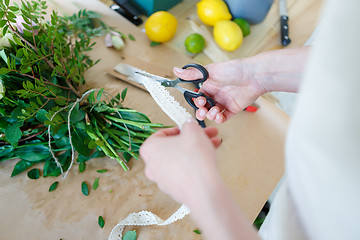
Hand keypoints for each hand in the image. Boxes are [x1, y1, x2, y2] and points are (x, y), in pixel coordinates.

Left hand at [139, 120, 221, 205]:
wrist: (203, 190)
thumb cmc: (194, 159)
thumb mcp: (193, 131)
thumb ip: (189, 125)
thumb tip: (189, 125)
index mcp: (149, 149)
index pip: (161, 134)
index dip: (178, 129)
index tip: (189, 129)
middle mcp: (152, 166)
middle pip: (173, 147)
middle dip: (192, 139)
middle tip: (206, 134)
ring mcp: (162, 180)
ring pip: (180, 159)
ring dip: (196, 151)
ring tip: (213, 145)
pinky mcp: (174, 190)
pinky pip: (184, 173)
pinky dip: (194, 165)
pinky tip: (209, 159)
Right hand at [174, 48, 309, 122]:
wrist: (254, 75)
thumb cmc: (234, 69)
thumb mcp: (211, 71)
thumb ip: (193, 73)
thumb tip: (175, 70)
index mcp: (210, 85)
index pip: (199, 97)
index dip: (197, 101)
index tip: (198, 101)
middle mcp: (216, 94)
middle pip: (204, 107)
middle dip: (201, 112)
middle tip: (203, 112)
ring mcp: (225, 102)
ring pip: (213, 113)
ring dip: (211, 115)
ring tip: (214, 111)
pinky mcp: (233, 109)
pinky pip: (224, 118)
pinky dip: (220, 119)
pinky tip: (219, 116)